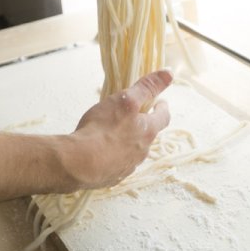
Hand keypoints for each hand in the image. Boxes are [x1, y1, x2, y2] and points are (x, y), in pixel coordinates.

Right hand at [65, 70, 171, 189]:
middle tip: (132, 116)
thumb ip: (146, 87)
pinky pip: (117, 164)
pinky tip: (101, 152)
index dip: (162, 108)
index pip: (163, 118)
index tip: (160, 103)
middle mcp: (142, 151)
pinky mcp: (112, 177)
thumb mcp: (125, 101)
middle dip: (142, 125)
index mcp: (147, 132)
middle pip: (148, 135)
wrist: (80, 164)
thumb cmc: (102, 129)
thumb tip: (169, 73)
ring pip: (133, 151)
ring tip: (114, 133)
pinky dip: (113, 156)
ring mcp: (128, 166)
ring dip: (127, 142)